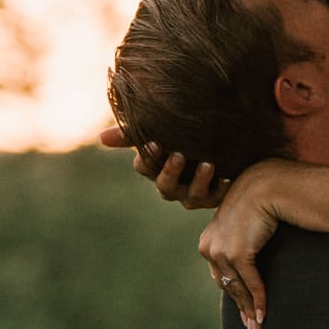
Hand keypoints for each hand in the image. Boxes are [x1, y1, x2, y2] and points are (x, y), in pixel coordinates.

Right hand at [98, 124, 227, 209]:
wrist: (223, 142)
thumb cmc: (185, 135)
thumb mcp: (162, 130)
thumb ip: (133, 132)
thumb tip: (101, 138)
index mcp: (156, 167)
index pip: (144, 166)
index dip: (148, 157)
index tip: (155, 142)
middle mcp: (172, 185)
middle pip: (165, 185)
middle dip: (170, 171)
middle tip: (179, 155)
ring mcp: (193, 193)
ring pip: (191, 196)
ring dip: (199, 182)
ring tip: (208, 164)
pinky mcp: (215, 196)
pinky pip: (216, 198)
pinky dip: (221, 189)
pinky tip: (228, 177)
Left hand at [197, 168, 280, 328]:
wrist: (269, 184)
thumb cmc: (260, 200)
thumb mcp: (244, 222)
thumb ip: (240, 240)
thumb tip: (246, 261)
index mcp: (207, 241)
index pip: (220, 275)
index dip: (233, 294)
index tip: (244, 311)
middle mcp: (209, 247)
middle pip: (226, 285)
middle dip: (241, 307)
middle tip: (251, 327)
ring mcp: (221, 250)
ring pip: (237, 288)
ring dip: (250, 309)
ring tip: (258, 326)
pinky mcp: (237, 253)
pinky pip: (250, 283)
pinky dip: (259, 301)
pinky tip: (264, 315)